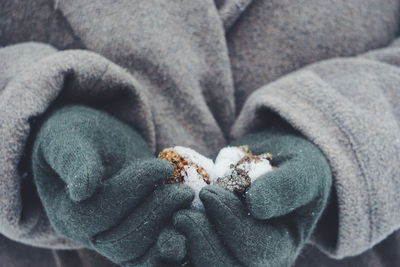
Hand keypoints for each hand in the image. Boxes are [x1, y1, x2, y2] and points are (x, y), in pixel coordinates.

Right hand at [31, 105, 193, 264]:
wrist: (98, 146)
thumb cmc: (83, 138)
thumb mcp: (73, 140)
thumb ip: (76, 161)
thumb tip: (81, 190)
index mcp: (69, 214)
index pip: (101, 212)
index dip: (136, 189)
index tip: (163, 166)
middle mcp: (91, 236)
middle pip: (123, 242)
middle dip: (157, 213)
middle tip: (183, 189)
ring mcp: (116, 241)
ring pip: (142, 256)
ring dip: (170, 230)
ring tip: (188, 201)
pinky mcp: (140, 240)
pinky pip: (156, 256)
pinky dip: (177, 244)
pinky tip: (193, 222)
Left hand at [174, 127, 331, 266]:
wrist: (274, 164)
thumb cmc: (292, 168)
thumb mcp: (303, 170)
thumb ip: (285, 187)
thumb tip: (256, 204)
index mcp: (282, 247)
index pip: (254, 250)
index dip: (229, 223)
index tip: (209, 193)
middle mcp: (256, 261)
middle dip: (201, 241)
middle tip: (182, 214)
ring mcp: (230, 254)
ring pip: (203, 266)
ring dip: (183, 246)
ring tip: (175, 218)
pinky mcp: (207, 245)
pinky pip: (186, 256)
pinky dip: (173, 244)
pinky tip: (166, 227)